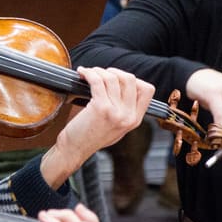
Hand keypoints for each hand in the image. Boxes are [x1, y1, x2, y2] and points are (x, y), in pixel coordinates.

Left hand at [40, 67, 153, 187]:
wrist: (74, 150)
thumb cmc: (90, 136)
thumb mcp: (116, 126)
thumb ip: (124, 109)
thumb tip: (120, 82)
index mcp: (135, 120)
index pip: (147, 90)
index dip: (133, 80)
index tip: (119, 79)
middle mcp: (128, 116)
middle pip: (130, 79)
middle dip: (114, 71)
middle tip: (101, 74)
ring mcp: (116, 112)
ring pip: (112, 78)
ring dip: (99, 71)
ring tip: (89, 73)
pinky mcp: (100, 108)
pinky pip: (98, 81)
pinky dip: (89, 73)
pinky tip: (83, 73)